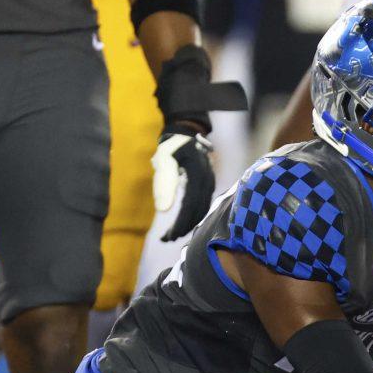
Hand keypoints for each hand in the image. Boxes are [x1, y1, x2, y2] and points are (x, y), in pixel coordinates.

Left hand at [151, 125, 216, 241]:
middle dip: (182, 228)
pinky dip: (192, 216)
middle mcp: (207, 182)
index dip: (179, 224)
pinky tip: (182, 222)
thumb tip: (163, 211)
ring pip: (201, 210)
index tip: (167, 236)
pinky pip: (202, 205)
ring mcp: (210, 184)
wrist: (186, 134)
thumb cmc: (172, 147)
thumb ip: (163, 184)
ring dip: (188, 224)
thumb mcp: (163, 161)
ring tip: (172, 234)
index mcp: (198, 177)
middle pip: (197, 212)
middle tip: (167, 239)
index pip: (189, 207)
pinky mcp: (207, 186)